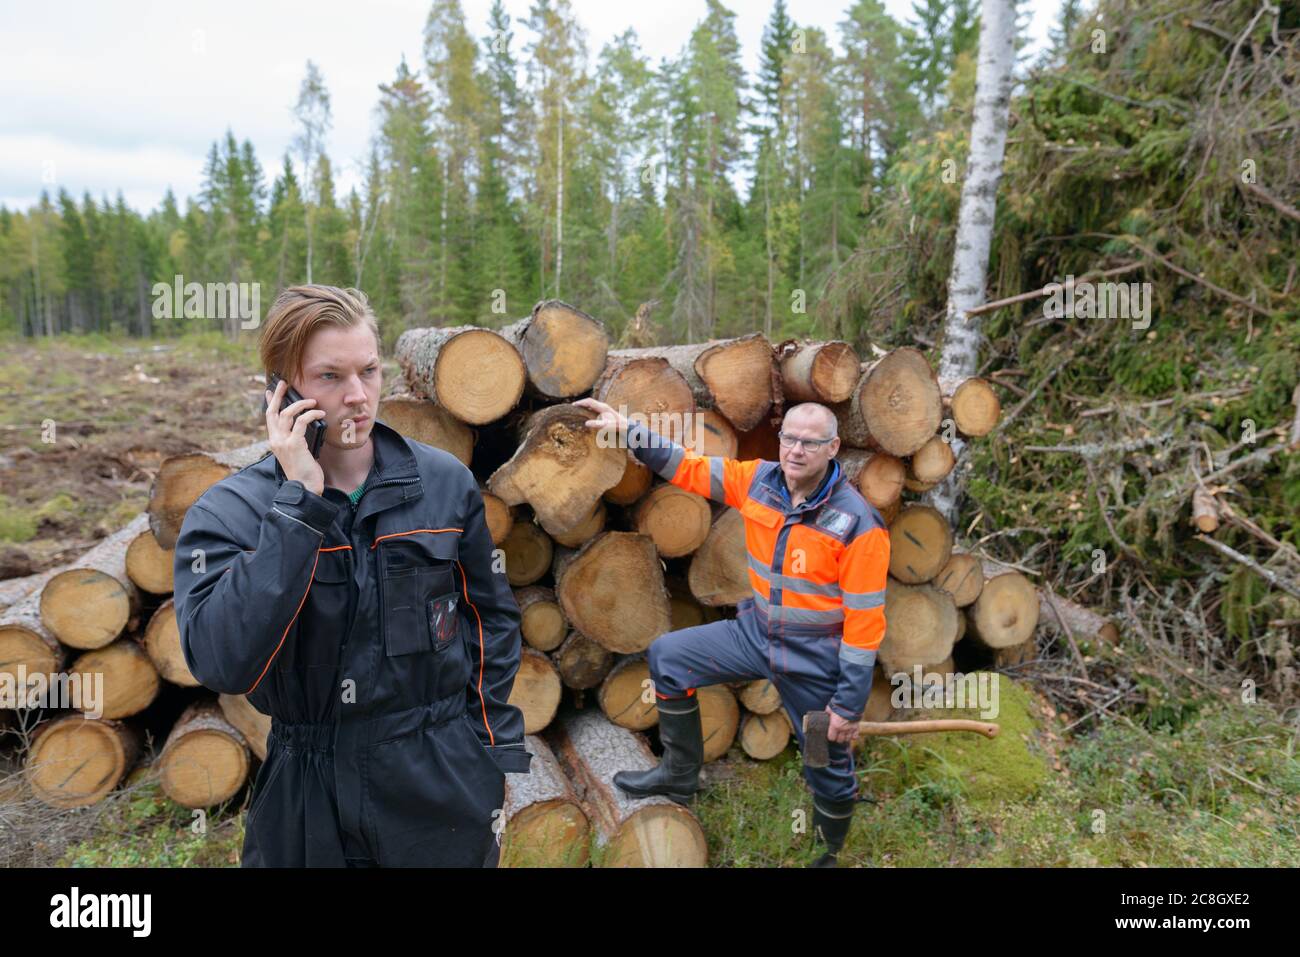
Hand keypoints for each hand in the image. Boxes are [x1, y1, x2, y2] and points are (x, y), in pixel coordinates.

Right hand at [264, 379, 325, 496]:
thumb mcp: (297, 453)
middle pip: (274, 411)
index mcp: (275, 441)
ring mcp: (283, 442)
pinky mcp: (294, 444)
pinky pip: (302, 422)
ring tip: (313, 402)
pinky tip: (320, 413)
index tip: (270, 391)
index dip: (270, 403)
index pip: (270, 418)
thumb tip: (304, 425)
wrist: (304, 488)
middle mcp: (276, 440)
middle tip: (284, 383)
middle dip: (279, 395)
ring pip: (288, 414)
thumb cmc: (304, 472)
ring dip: (302, 404)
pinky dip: (311, 414)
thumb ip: (296, 439)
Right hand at [573, 397, 627, 434]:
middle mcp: (603, 406)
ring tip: (577, 409)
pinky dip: (588, 409)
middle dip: (581, 403)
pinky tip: (585, 414)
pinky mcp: (605, 412)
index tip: (573, 405)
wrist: (625, 426)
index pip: (589, 401)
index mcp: (602, 407)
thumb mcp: (606, 426)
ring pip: (592, 405)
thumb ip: (596, 424)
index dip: (580, 402)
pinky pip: (594, 408)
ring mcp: (604, 408)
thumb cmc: (616, 426)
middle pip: (589, 402)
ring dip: (584, 406)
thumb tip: (586, 423)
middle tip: (572, 407)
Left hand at [826, 706, 860, 744]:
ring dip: (845, 737)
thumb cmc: (839, 705)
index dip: (831, 736)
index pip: (831, 738)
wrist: (851, 702)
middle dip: (838, 738)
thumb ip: (828, 712)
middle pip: (839, 740)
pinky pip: (855, 737)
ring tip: (844, 734)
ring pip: (847, 739)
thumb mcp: (830, 708)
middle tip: (837, 734)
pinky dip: (853, 736)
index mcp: (835, 726)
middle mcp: (842, 729)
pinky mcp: (857, 727)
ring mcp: (850, 729)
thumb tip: (826, 713)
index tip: (831, 734)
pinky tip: (851, 733)